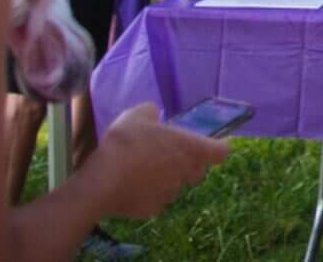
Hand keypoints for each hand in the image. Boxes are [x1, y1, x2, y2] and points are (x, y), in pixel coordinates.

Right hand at [87, 103, 229, 220]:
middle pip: (198, 170)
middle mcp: (184, 173)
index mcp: (189, 149)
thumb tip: (154, 115)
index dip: (219, 147)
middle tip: (171, 153)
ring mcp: (169, 194)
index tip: (216, 143)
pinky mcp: (152, 210)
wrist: (102, 182)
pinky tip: (132, 185)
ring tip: (144, 168)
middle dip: (190, 163)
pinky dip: (150, 193)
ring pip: (176, 185)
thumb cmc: (125, 143)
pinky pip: (157, 199)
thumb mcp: (136, 115)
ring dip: (168, 178)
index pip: (220, 152)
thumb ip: (151, 112)